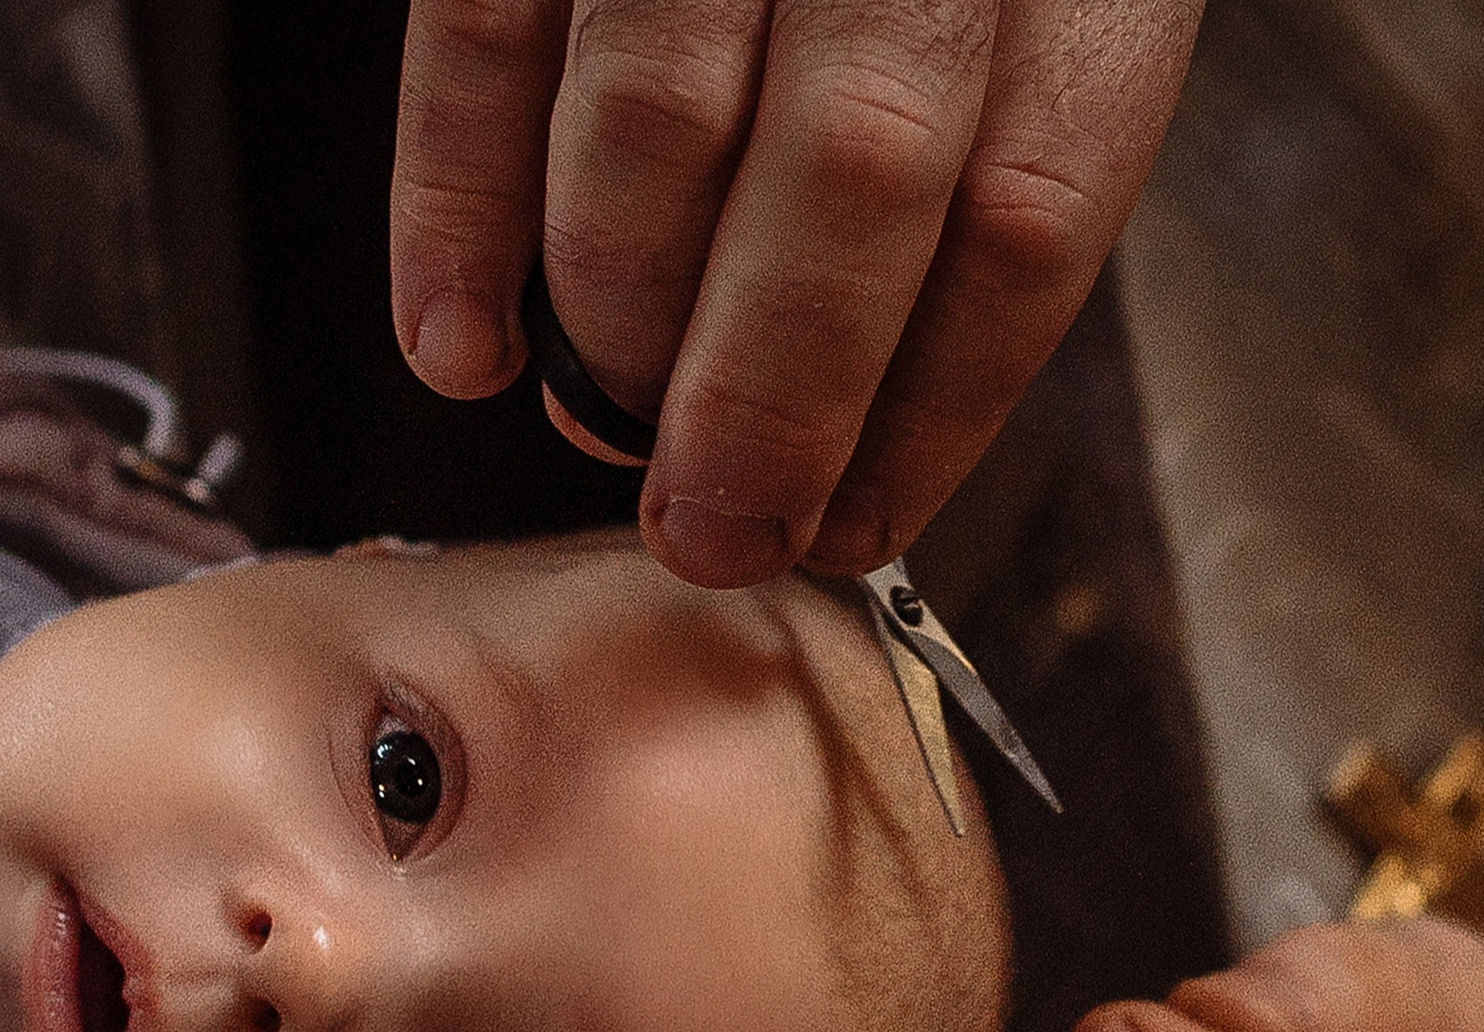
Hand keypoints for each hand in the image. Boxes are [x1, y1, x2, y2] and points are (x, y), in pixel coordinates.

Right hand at [389, 0, 1204, 586]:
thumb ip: (977, 167)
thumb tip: (858, 441)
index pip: (1030, 214)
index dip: (935, 410)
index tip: (861, 520)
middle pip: (855, 180)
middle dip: (767, 403)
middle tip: (712, 530)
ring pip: (657, 122)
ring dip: (620, 324)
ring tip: (611, 428)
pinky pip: (481, 41)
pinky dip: (452, 212)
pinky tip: (459, 348)